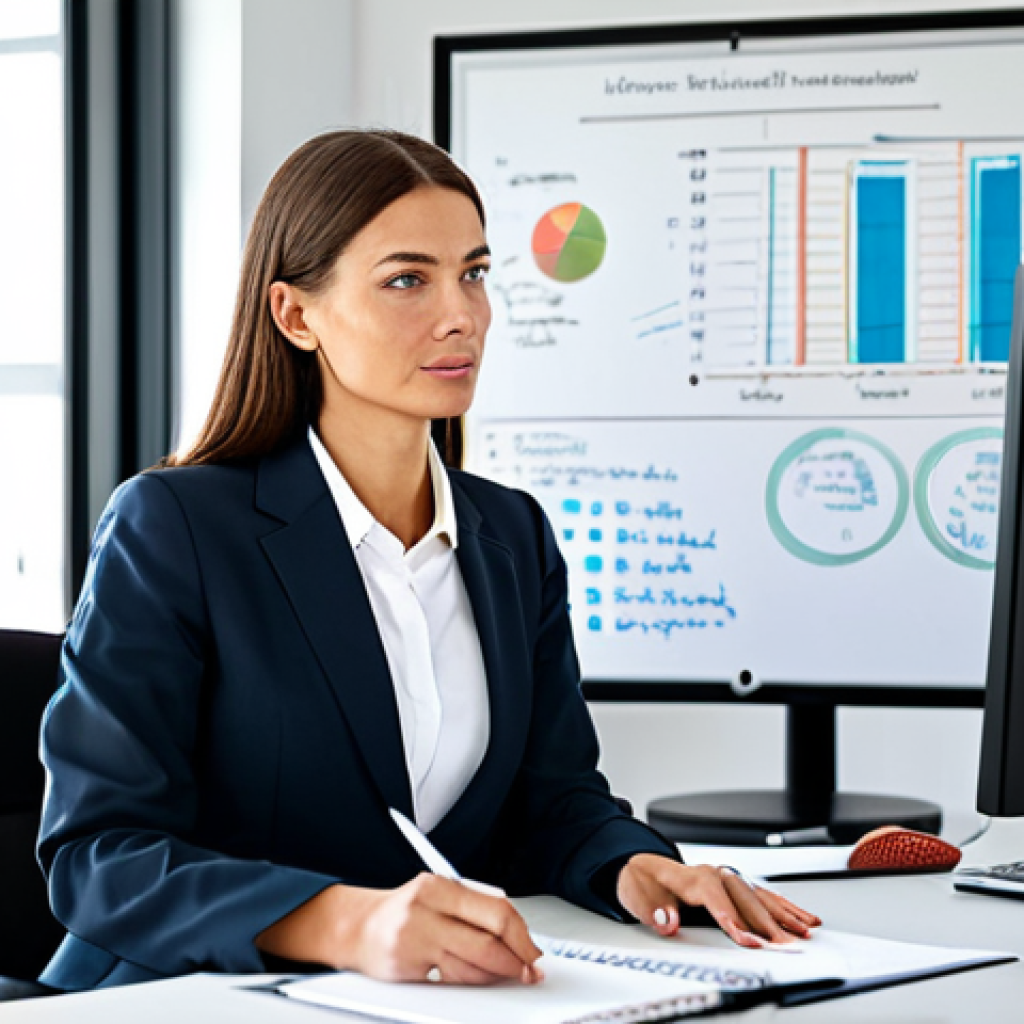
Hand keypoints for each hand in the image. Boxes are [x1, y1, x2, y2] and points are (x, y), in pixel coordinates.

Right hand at [256, 874, 543, 984]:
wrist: (357, 928)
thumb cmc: (405, 912)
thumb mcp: (438, 895)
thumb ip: (473, 906)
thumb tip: (517, 929)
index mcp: (440, 885)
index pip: (496, 910)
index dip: (522, 936)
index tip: (533, 951)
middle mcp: (427, 908)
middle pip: (488, 940)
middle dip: (516, 960)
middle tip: (528, 970)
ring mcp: (415, 937)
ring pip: (473, 965)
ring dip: (495, 974)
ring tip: (503, 973)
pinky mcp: (406, 965)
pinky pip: (451, 979)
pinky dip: (469, 981)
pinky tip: (472, 976)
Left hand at [616, 854, 821, 947]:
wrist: (641, 867)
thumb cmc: (642, 883)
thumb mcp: (636, 896)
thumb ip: (651, 910)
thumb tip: (667, 921)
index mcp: (690, 877)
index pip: (716, 898)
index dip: (732, 918)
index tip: (748, 940)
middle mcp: (712, 875)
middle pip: (744, 897)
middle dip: (767, 922)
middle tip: (785, 945)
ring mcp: (725, 878)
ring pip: (759, 895)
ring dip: (783, 914)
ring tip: (804, 932)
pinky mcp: (733, 886)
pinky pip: (763, 895)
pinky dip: (784, 906)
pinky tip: (802, 917)